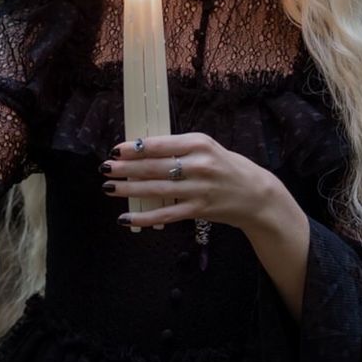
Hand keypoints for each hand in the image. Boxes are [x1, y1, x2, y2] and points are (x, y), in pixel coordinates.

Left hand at [100, 133, 276, 232]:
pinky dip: (144, 217)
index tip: (116, 150)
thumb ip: (179, 148)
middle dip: (125, 168)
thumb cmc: (227, 167)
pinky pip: (165, 214)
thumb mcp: (207, 148)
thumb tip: (141, 150)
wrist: (256, 195)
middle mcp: (199, 164)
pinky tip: (126, 218)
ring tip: (109, 188)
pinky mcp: (199, 210)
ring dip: (129, 189)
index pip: (160, 144)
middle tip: (105, 168)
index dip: (134, 148)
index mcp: (199, 143)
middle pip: (154, 166)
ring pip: (156, 189)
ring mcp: (199, 189)